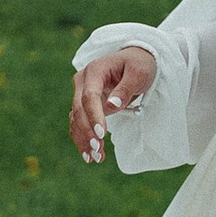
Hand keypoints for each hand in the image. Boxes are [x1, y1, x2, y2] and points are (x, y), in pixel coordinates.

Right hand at [70, 49, 155, 163]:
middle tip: (98, 151)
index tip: (101, 134)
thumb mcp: (138, 73)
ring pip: (76, 120)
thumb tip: (112, 106)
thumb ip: (125, 89)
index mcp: (95, 70)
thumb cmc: (139, 64)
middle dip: (87, 132)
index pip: (89, 96)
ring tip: (96, 158)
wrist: (136, 59)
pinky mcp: (85, 105)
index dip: (94, 116)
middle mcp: (83, 81)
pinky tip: (90, 155)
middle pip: (79, 110)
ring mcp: (82, 93)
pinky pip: (79, 123)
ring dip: (84, 139)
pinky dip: (83, 139)